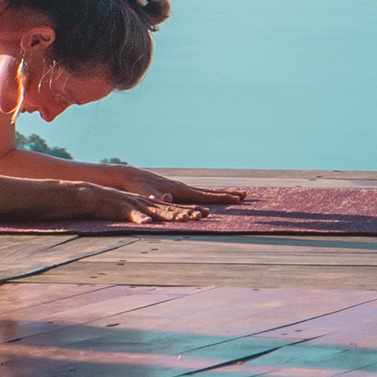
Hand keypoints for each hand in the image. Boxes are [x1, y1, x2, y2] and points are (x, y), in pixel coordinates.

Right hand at [73, 184, 210, 224]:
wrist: (96, 197)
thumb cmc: (118, 207)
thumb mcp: (138, 211)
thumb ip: (151, 214)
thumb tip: (164, 218)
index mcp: (152, 205)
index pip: (175, 208)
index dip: (191, 210)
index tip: (207, 214)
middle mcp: (148, 204)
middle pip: (170, 209)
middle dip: (187, 212)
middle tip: (202, 215)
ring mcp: (137, 206)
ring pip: (156, 212)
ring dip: (170, 215)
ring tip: (183, 218)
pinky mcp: (125, 209)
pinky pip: (134, 215)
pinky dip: (141, 219)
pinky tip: (147, 223)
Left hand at [102, 166, 248, 207]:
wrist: (132, 177)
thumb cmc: (138, 187)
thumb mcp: (145, 193)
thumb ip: (154, 196)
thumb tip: (165, 198)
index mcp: (180, 190)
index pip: (204, 195)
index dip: (220, 197)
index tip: (236, 198)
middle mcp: (183, 187)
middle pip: (209, 191)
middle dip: (227, 194)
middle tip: (245, 196)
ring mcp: (181, 188)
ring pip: (205, 192)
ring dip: (220, 195)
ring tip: (236, 197)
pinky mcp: (177, 190)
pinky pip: (197, 194)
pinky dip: (209, 196)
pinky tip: (213, 199)